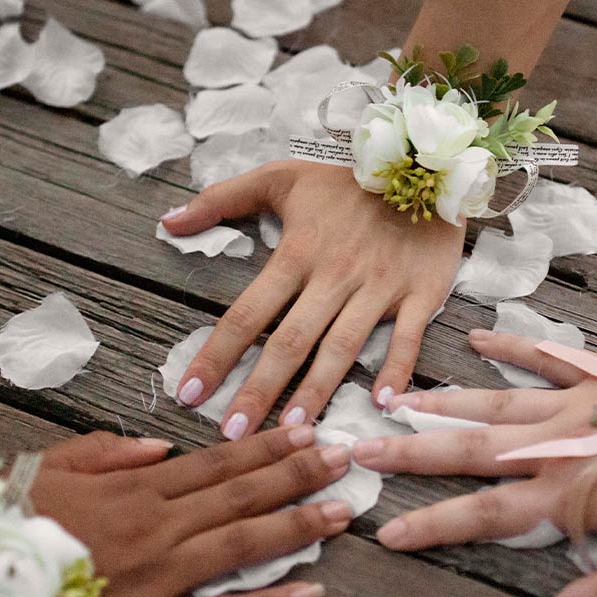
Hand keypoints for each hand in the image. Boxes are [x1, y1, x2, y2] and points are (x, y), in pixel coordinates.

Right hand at [20, 425, 354, 596]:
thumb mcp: (47, 467)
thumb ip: (106, 452)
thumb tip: (161, 446)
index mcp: (132, 487)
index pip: (215, 463)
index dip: (267, 447)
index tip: (309, 432)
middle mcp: (155, 526)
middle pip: (241, 496)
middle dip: (299, 475)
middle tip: (348, 460)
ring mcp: (157, 578)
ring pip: (243, 546)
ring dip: (298, 526)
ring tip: (342, 512)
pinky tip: (310, 593)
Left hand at [159, 159, 464, 438]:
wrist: (428, 162)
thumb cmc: (348, 180)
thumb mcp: (282, 177)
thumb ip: (222, 199)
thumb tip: (168, 221)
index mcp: (297, 252)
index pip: (247, 312)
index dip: (216, 354)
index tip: (189, 394)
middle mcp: (334, 275)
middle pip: (290, 340)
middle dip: (258, 390)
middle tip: (232, 434)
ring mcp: (379, 287)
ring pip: (343, 346)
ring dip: (316, 390)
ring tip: (292, 431)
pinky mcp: (421, 293)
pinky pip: (408, 337)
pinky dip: (398, 370)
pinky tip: (384, 404)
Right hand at [351, 329, 596, 596]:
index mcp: (570, 495)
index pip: (486, 515)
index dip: (432, 526)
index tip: (382, 531)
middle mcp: (560, 445)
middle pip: (471, 451)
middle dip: (412, 455)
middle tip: (359, 449)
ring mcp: (579, 403)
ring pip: (495, 403)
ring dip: (444, 404)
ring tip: (395, 400)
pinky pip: (546, 356)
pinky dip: (510, 347)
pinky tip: (476, 340)